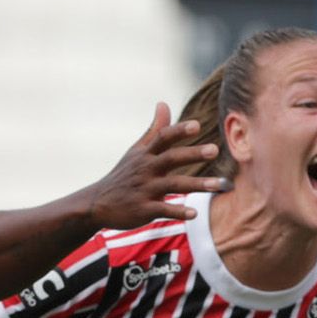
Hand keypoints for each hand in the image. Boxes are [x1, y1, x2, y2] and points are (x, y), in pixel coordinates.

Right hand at [84, 103, 225, 229]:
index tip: (196, 126)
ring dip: (196, 184)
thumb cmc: (123, 175)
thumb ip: (154, 130)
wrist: (98, 204)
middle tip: (215, 150)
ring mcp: (144, 190)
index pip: (163, 138)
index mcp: (145, 154)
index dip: (179, 131)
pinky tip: (194, 213)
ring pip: (173, 185)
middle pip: (171, 158)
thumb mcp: (136, 151)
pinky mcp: (143, 209)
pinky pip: (164, 210)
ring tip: (218, 184)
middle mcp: (146, 169)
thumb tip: (163, 103)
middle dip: (193, 154)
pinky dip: (178, 212)